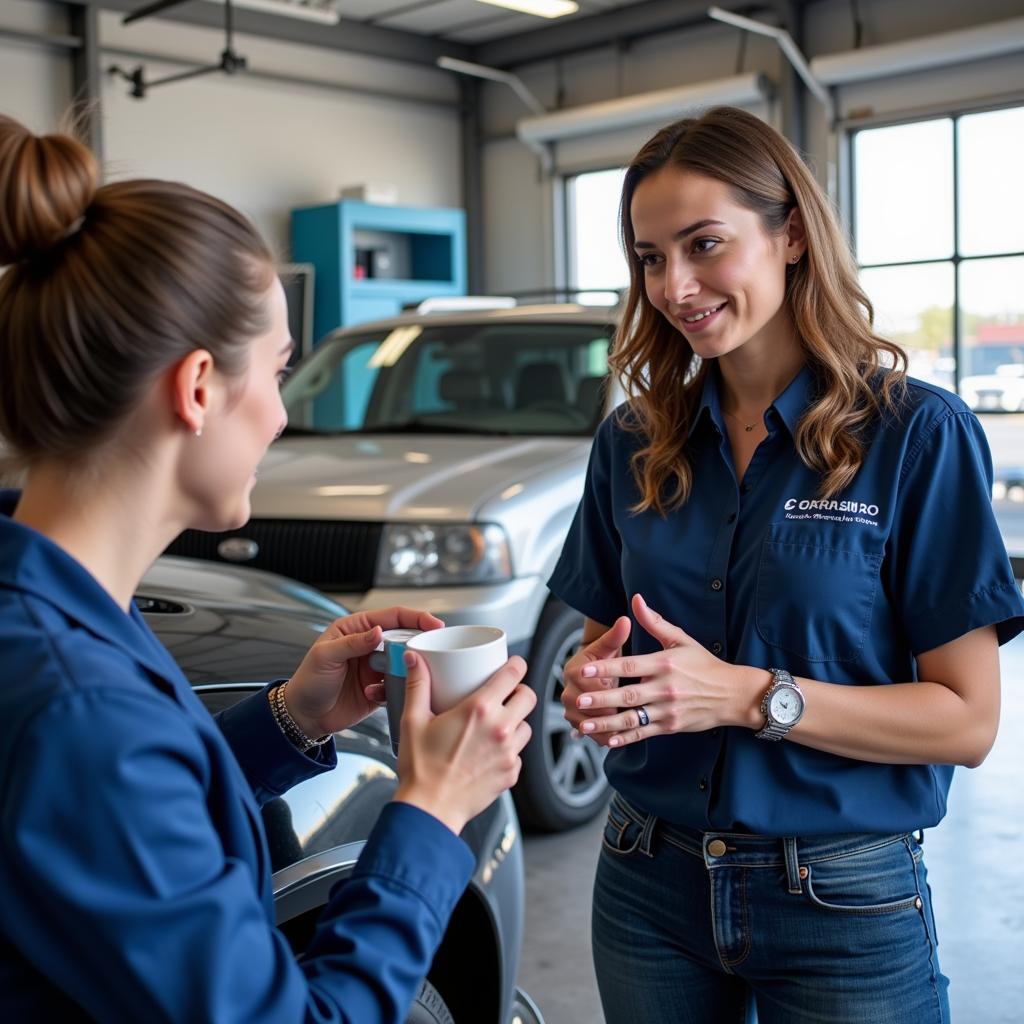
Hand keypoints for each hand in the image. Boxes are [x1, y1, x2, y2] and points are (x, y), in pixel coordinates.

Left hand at [285, 607, 444, 736]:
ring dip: (408, 668)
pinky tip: (375, 694)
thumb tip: (377, 631)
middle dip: (418, 642)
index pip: (392, 616)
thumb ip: (352, 642)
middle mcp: (370, 645)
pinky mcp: (380, 688)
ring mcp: (377, 667)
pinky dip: (394, 689)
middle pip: (405, 636)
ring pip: (405, 661)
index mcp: (357, 628)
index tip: (434, 623)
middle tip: (430, 650)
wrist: (304, 716)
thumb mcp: (325, 656)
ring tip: (405, 675)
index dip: (415, 617)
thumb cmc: (308, 681)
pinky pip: (398, 685)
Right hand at [393, 651, 536, 834]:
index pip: (514, 674)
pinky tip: (491, 750)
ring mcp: (509, 753)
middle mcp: (500, 729)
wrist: (430, 810)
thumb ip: (417, 685)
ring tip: (497, 723)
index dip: (516, 665)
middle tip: (504, 694)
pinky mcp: (511, 774)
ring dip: (516, 720)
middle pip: (529, 697)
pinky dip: (510, 749)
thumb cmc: (421, 768)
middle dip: (519, 691)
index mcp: (479, 710)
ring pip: (527, 726)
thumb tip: (414, 659)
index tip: (512, 664)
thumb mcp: (413, 720)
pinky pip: (519, 753)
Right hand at [561, 616, 631, 731]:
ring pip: (592, 725)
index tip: (633, 691)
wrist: (595, 672)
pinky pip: (593, 736)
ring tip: (632, 727)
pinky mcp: (577, 724)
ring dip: (611, 727)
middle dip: (613, 711)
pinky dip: (609, 738)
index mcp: (574, 671)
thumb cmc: (607, 658)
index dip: (613, 691)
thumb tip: (625, 620)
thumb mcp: (610, 645)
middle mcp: (568, 692)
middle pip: (592, 709)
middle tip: (635, 712)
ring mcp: (570, 711)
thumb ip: (616, 635)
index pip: (594, 686)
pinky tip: (625, 737)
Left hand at [573, 594, 761, 747]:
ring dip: (608, 722)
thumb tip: (636, 599)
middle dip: (601, 698)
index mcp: (665, 663)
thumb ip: (655, 621)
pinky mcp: (671, 726)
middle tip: (578, 701)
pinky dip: (626, 738)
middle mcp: (666, 688)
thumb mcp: (681, 639)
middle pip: (629, 694)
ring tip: (585, 724)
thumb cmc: (705, 664)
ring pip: (633, 718)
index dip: (606, 667)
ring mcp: (669, 709)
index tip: (585, 670)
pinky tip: (609, 740)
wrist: (733, 694)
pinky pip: (645, 733)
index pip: (630, 665)